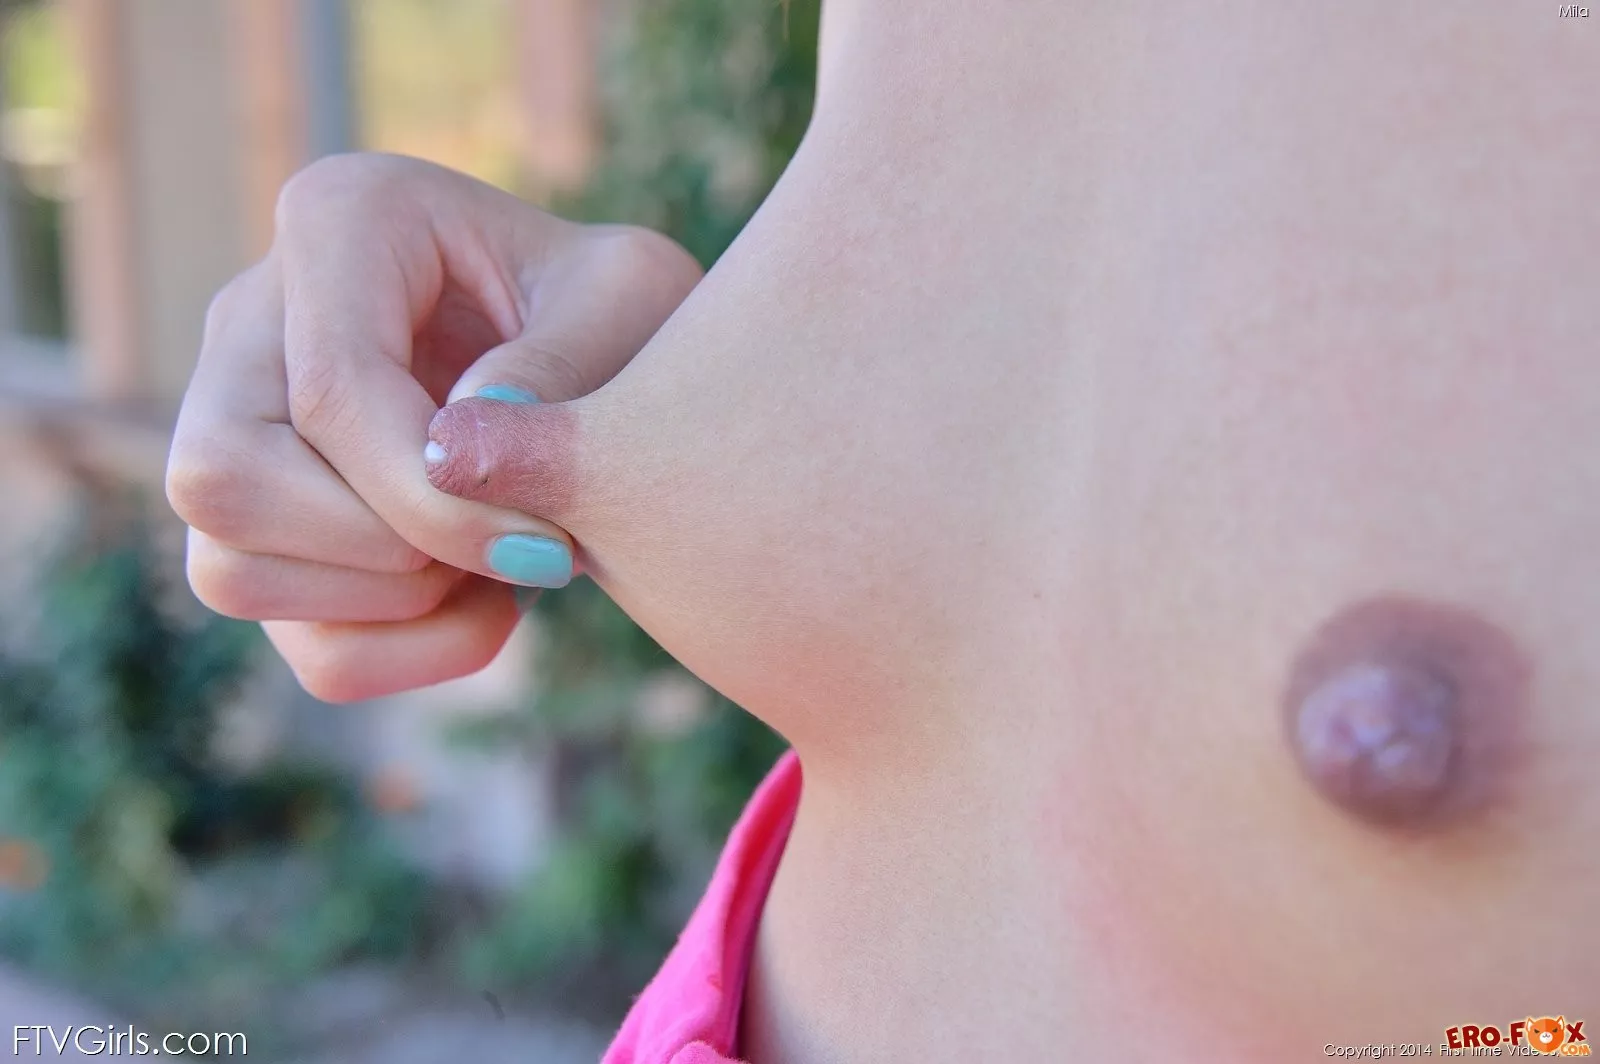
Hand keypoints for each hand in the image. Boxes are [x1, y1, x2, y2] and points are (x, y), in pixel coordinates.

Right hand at [165, 153, 700, 701]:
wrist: (613, 354)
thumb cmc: (617, 307)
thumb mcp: (633, 295)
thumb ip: (565, 356)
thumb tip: (454, 450)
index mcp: (340, 222)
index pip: (330, 391)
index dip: (432, 496)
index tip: (549, 543)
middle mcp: (253, 319)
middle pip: (224, 479)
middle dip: (386, 548)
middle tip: (518, 546)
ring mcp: (237, 427)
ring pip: (228, 571)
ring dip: (391, 607)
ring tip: (506, 567)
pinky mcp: (269, 531)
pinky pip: (301, 644)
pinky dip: (406, 654)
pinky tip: (488, 603)